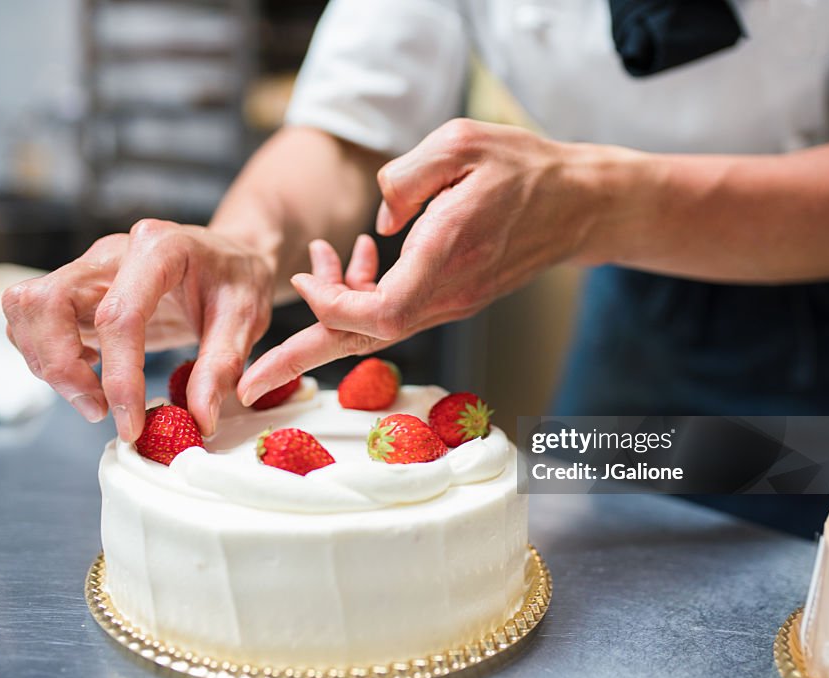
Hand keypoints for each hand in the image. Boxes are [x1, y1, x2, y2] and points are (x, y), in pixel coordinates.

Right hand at [3, 219, 273, 439]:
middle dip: (61, 366)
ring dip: (48, 362)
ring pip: (27, 308)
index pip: (119, 315)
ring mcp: (88, 268)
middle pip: (47, 302)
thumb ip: (221, 366)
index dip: (119, 376)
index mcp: (159, 248)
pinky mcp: (78, 289)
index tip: (131, 424)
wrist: (231, 256)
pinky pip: (34, 319)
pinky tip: (90, 373)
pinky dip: (47, 354)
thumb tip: (198, 420)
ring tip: (96, 398)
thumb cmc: (239, 281)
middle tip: (99, 410)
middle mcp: (111, 252)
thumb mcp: (248, 319)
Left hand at [238, 118, 635, 402]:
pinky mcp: (455, 298)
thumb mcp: (462, 143)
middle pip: (367, 339)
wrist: (580, 204)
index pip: (381, 311)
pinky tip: (354, 262)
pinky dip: (362, 300)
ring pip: (379, 330)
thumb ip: (407, 177)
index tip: (303, 281)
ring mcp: (454, 301)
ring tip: (300, 293)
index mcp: (449, 254)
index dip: (333, 306)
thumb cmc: (524, 166)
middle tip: (249, 384)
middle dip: (303, 359)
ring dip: (330, 318)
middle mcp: (449, 292)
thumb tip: (375, 224)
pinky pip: (398, 313)